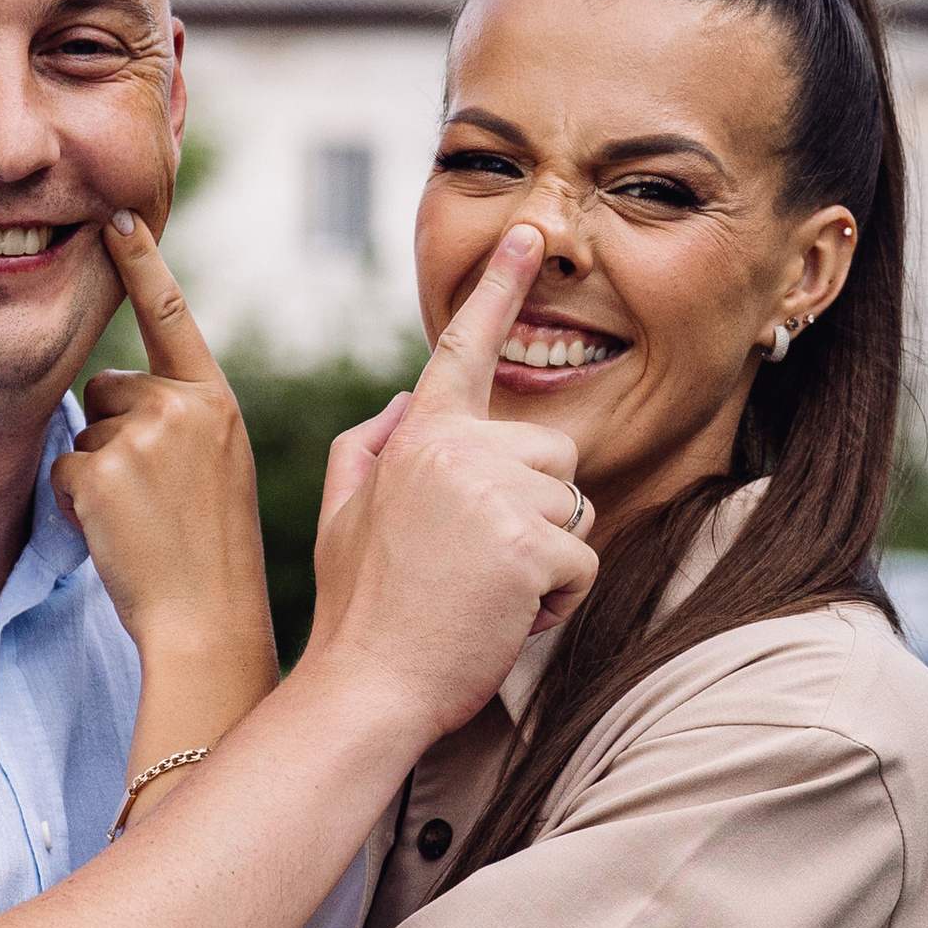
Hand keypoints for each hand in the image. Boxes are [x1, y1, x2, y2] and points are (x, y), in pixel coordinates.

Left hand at [52, 216, 272, 674]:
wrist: (209, 620)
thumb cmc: (210, 551)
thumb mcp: (215, 464)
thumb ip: (177, 416)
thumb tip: (111, 388)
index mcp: (217, 400)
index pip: (171, 315)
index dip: (141, 263)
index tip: (115, 215)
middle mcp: (183, 405)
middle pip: (110, 387)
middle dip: (114, 434)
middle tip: (156, 498)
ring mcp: (142, 436)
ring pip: (86, 432)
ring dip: (97, 473)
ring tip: (143, 520)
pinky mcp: (102, 470)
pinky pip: (65, 471)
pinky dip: (78, 504)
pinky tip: (119, 533)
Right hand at [304, 222, 596, 735]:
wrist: (365, 690)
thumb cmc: (359, 613)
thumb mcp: (344, 516)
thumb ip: (369, 448)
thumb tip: (405, 402)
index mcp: (416, 439)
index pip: (463, 353)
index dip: (499, 290)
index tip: (531, 237)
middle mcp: (458, 451)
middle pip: (553, 452)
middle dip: (536, 509)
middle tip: (478, 564)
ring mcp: (496, 495)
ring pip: (574, 508)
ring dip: (546, 559)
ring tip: (486, 593)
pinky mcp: (531, 543)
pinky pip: (583, 563)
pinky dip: (557, 602)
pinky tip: (504, 618)